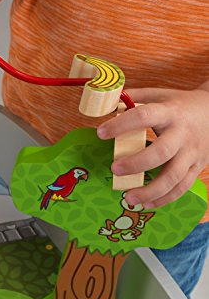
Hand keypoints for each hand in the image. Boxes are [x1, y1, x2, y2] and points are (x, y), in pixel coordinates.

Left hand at [97, 87, 208, 207]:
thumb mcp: (159, 95)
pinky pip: (182, 187)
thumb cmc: (180, 104)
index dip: (121, 124)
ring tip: (128, 198)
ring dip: (150, 191)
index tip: (100, 133)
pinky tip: (146, 203)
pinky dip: (164, 198)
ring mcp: (191, 153)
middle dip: (136, 163)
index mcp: (168, 112)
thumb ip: (133, 97)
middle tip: (114, 169)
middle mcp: (181, 134)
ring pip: (174, 176)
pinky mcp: (197, 167)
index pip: (143, 116)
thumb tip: (105, 101)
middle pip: (161, 152)